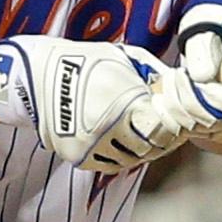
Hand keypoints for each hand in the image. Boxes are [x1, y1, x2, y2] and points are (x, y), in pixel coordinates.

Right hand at [0, 35, 168, 173]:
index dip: (172, 127)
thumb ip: (156, 73)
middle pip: (150, 149)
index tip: (173, 121)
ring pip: (131, 160)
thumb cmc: (87, 62)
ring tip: (141, 135)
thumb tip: (182, 86)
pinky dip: (120, 156)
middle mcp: (110, 127)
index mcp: (125, 101)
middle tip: (163, 132)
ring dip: (140, 150)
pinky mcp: (79, 156)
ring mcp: (93, 145)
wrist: (39, 75)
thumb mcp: (127, 57)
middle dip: (160, 141)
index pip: (164, 130)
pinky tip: (123, 141)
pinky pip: (110, 165)